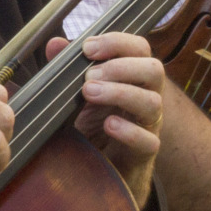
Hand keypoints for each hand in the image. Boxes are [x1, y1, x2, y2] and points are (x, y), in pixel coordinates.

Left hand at [47, 32, 163, 205]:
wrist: (95, 169)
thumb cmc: (92, 124)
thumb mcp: (76, 93)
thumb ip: (68, 68)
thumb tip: (55, 43)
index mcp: (133, 77)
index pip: (139, 49)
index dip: (117, 42)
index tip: (88, 47)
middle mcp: (145, 96)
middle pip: (155, 70)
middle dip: (120, 67)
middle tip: (88, 76)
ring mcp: (148, 125)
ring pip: (152, 102)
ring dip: (120, 93)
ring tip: (89, 93)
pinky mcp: (144, 153)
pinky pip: (148, 141)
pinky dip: (129, 131)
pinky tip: (108, 125)